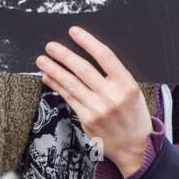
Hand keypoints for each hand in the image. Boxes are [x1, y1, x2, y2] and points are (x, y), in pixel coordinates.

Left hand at [35, 27, 151, 177]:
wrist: (135, 147)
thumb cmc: (134, 116)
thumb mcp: (133, 91)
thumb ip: (114, 76)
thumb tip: (90, 58)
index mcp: (127, 84)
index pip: (105, 57)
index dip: (87, 42)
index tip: (75, 32)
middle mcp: (112, 95)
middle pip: (84, 69)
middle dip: (64, 55)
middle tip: (52, 46)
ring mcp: (98, 108)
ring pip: (71, 84)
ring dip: (54, 70)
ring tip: (43, 60)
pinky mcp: (86, 119)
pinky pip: (68, 98)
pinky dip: (57, 86)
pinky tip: (48, 78)